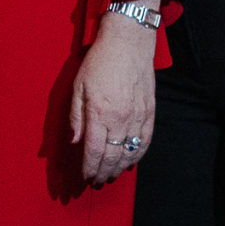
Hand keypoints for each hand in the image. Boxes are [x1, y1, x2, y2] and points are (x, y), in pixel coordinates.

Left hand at [69, 11, 156, 184]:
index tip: (86, 178)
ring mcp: (138, 116)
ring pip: (130, 152)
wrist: (128, 42)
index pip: (94, 151)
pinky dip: (138, 155)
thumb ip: (76, 116)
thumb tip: (74, 141)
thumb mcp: (78, 86)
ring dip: (120, 168)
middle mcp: (120, 119)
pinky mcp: (150, 112)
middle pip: (112, 156)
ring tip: (111, 176)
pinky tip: (131, 162)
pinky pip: (145, 141)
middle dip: (103, 173)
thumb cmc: (100, 61)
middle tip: (97, 182)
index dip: (90, 168)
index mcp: (99, 113)